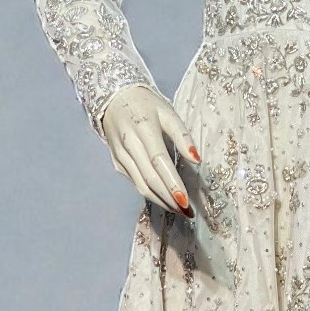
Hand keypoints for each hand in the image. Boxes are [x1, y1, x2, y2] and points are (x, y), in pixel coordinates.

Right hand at [99, 85, 197, 217]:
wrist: (113, 98)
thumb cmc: (145, 104)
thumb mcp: (167, 112)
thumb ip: (182, 135)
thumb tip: (197, 159)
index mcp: (144, 130)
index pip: (159, 162)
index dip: (172, 184)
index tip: (185, 202)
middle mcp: (130, 145)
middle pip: (150, 179)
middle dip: (169, 199)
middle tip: (187, 213)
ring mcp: (121, 155)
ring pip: (141, 185)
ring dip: (160, 201)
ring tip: (178, 210)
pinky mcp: (117, 162)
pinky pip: (135, 181)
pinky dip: (150, 193)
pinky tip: (164, 198)